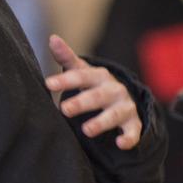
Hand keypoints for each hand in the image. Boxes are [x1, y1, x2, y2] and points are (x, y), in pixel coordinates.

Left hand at [44, 34, 140, 149]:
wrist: (123, 98)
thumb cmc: (94, 83)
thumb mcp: (82, 70)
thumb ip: (66, 57)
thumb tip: (52, 38)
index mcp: (99, 76)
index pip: (81, 76)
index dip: (65, 80)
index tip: (48, 84)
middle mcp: (114, 90)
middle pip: (97, 96)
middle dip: (82, 102)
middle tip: (64, 109)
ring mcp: (125, 107)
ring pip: (114, 115)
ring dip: (101, 122)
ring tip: (86, 130)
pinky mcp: (133, 124)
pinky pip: (133, 132)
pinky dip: (129, 138)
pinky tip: (120, 144)